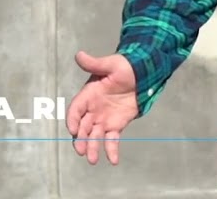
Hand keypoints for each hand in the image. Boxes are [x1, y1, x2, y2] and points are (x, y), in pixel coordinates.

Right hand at [66, 50, 139, 165]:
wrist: (143, 73)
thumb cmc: (125, 67)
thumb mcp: (110, 64)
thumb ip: (95, 64)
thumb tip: (79, 55)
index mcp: (88, 95)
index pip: (76, 110)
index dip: (72, 119)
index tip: (73, 130)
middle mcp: (93, 110)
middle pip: (83, 127)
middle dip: (80, 139)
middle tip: (82, 151)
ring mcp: (104, 119)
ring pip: (94, 136)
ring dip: (92, 148)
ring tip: (92, 160)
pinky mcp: (116, 125)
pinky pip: (111, 139)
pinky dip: (111, 150)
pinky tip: (113, 160)